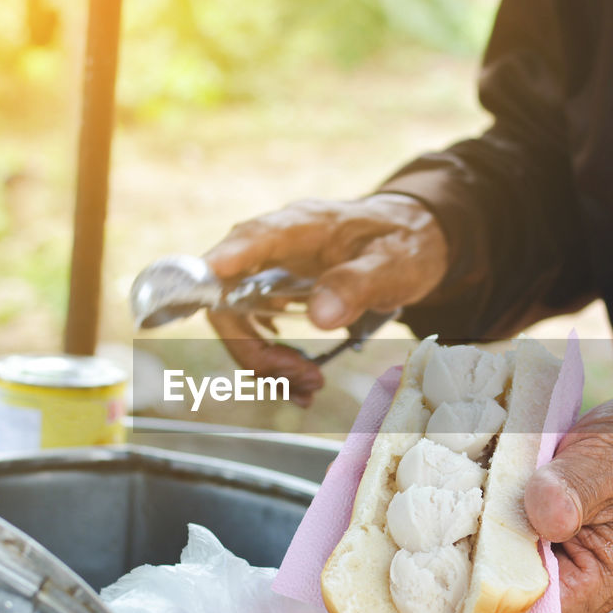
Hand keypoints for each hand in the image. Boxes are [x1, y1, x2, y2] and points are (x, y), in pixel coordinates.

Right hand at [204, 194, 448, 405]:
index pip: (247, 241)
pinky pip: (260, 334)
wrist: (415, 241)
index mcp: (299, 227)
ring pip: (240, 324)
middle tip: (301, 376)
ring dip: (266, 364)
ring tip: (311, 385)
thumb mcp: (394, 263)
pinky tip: (304, 380)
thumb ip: (358, 284)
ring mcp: (273, 274)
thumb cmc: (405, 242)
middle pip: (230, 298)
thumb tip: (320, 317)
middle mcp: (274, 248)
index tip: (197, 296)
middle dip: (254, 348)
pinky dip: (276, 365)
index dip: (217, 270)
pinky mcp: (278, 296)